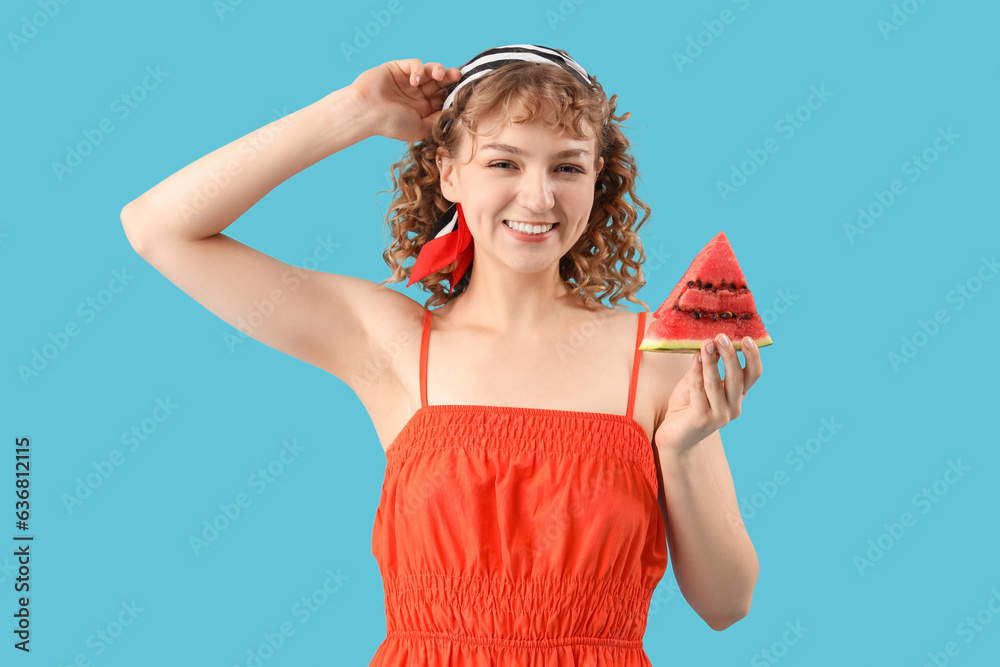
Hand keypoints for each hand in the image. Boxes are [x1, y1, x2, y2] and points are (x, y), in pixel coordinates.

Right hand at [349, 58, 462, 142]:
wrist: (366, 113)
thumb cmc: (390, 124)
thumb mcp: (420, 128)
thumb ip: (438, 121)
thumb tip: (455, 114)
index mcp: (423, 108)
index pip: (443, 97)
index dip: (453, 93)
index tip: (463, 92)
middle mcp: (417, 93)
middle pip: (439, 82)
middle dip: (450, 78)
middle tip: (458, 76)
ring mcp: (408, 80)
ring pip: (430, 70)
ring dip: (438, 70)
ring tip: (440, 75)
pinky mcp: (398, 68)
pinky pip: (415, 64)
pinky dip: (418, 69)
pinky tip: (414, 81)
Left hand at [656, 334, 762, 456]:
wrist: (673, 435)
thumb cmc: (686, 405)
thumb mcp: (697, 381)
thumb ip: (704, 366)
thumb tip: (708, 342)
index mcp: (737, 396)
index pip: (753, 375)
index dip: (753, 357)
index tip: (747, 338)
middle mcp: (733, 407)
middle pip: (737, 378)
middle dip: (730, 355)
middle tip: (721, 337)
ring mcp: (719, 415)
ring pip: (717, 383)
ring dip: (712, 362)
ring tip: (707, 343)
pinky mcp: (702, 419)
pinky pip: (699, 391)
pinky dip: (697, 373)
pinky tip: (695, 358)